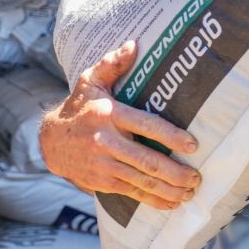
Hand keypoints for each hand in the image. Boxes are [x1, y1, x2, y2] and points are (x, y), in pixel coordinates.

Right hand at [38, 41, 201, 209]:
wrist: (51, 140)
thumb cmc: (80, 106)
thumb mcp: (91, 80)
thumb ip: (113, 63)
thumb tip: (134, 44)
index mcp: (109, 115)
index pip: (145, 126)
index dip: (170, 136)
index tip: (193, 144)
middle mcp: (106, 142)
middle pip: (146, 160)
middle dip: (175, 171)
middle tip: (197, 176)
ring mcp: (104, 165)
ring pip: (142, 181)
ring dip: (169, 189)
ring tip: (191, 191)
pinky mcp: (102, 182)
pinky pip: (132, 193)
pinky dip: (154, 201)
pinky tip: (172, 204)